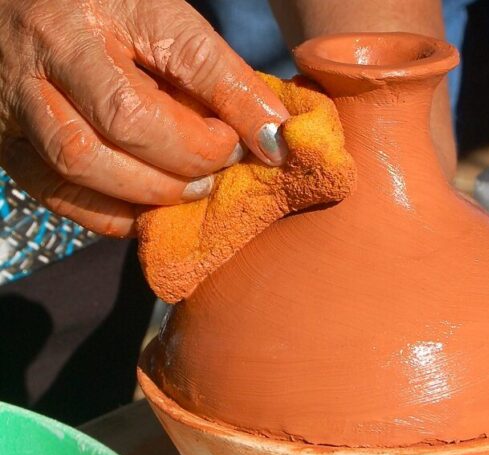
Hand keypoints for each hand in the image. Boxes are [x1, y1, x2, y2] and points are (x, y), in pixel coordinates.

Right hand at [0, 0, 288, 236]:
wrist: (20, 12)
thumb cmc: (107, 17)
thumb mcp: (164, 23)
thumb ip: (218, 74)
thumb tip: (275, 137)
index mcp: (107, 6)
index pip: (184, 57)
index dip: (234, 110)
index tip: (266, 143)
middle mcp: (52, 47)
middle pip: (124, 121)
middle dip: (188, 158)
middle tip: (220, 167)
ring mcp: (16, 97)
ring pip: (82, 162)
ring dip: (150, 191)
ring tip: (190, 189)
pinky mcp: (4, 141)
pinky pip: (55, 192)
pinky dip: (111, 214)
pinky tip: (147, 210)